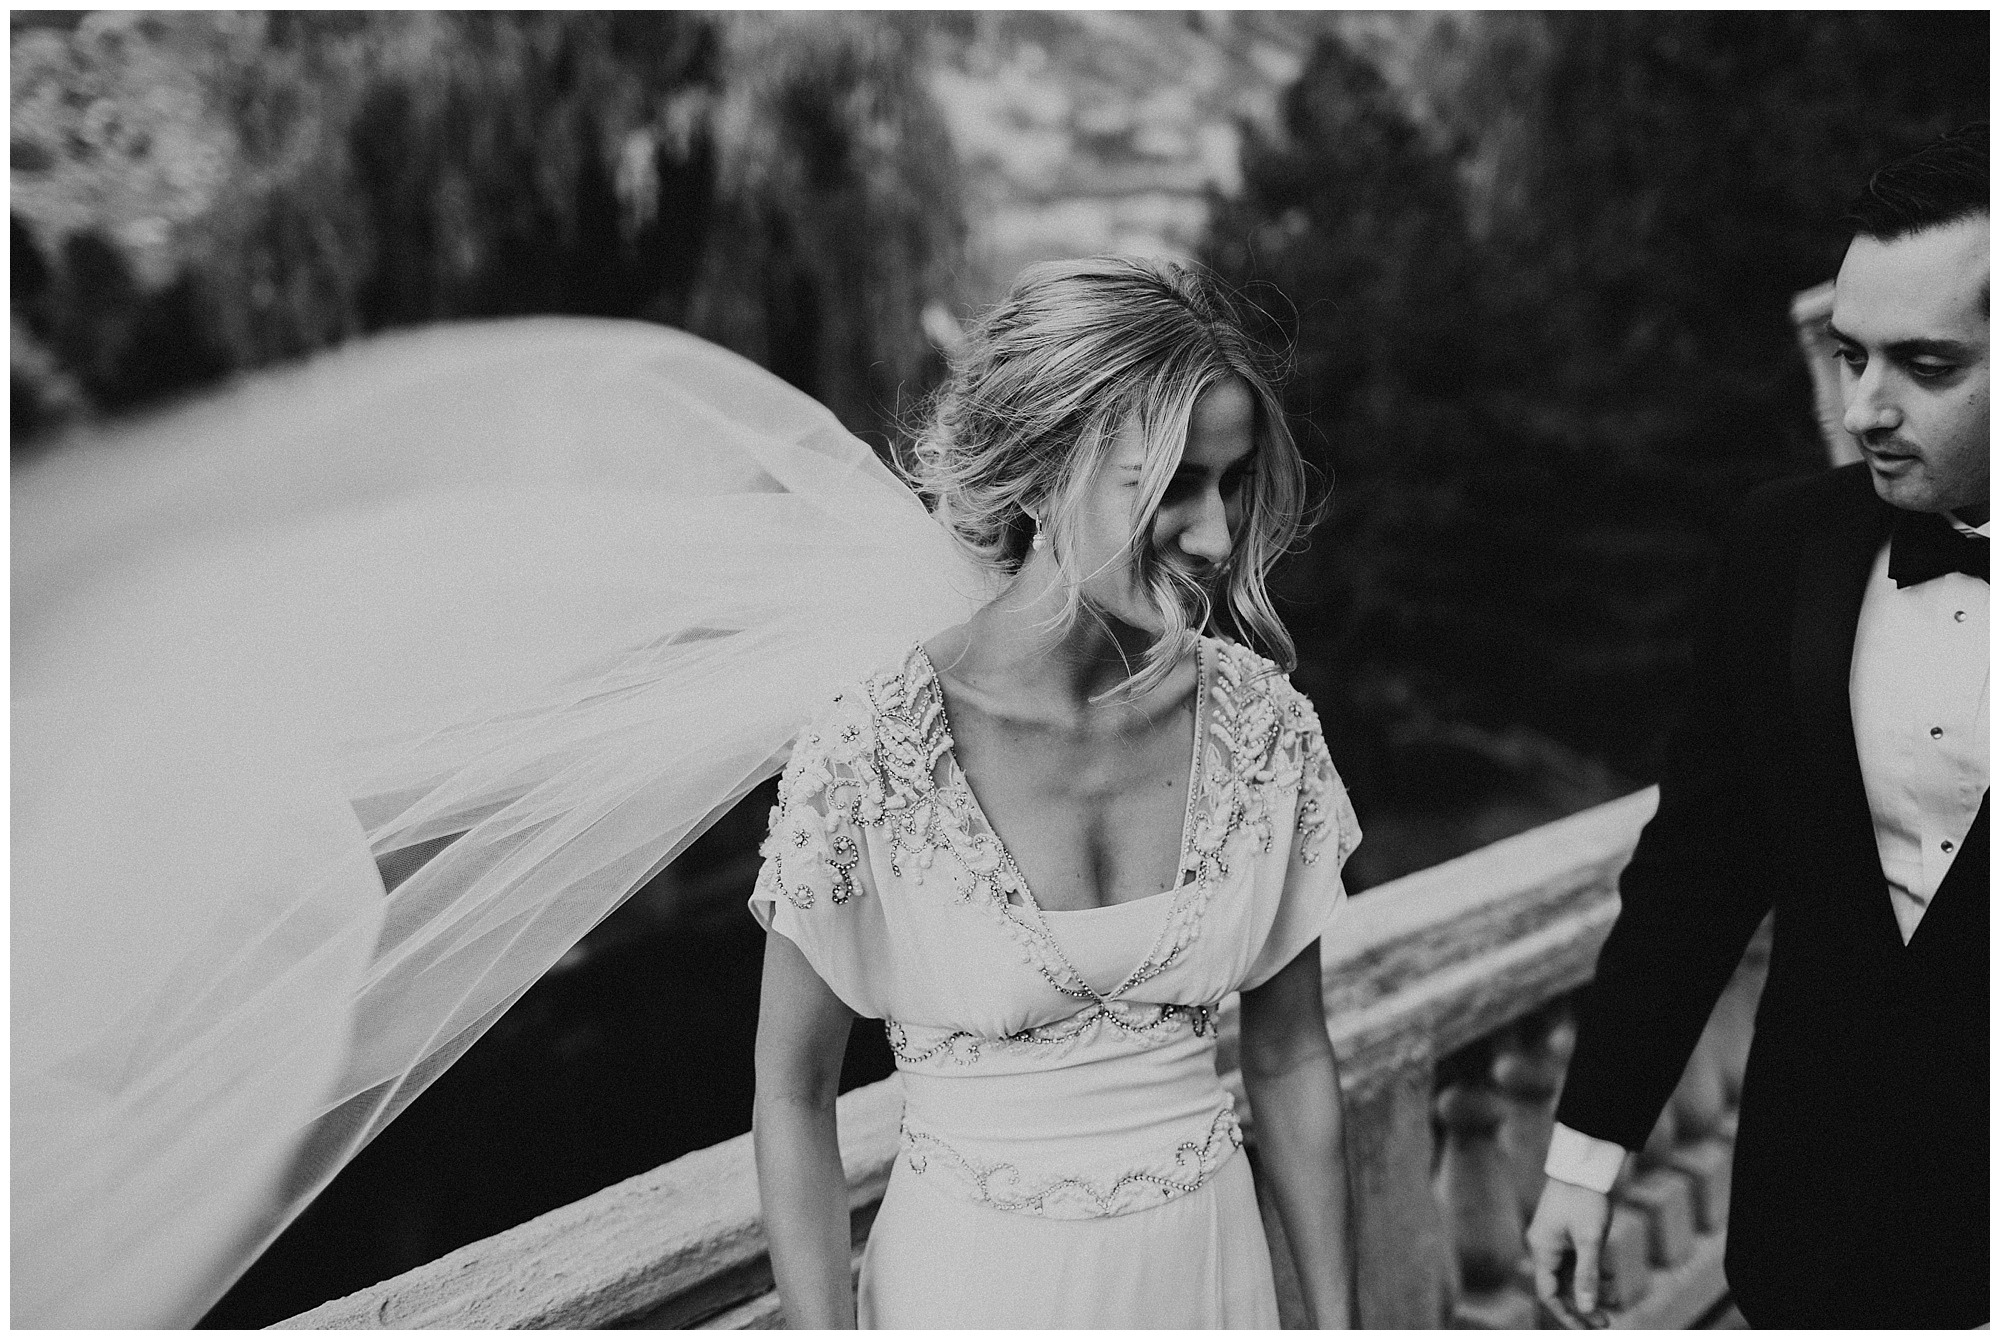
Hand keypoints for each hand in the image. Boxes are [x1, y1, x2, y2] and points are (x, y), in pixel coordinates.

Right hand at [1526, 1178, 1612, 1325]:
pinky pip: (1576, 1261)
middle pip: (1560, 1287)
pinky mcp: (1565, 1232)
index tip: (1586, 1328)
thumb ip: (1588, 1276)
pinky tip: (1612, 1278)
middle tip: (1606, 1322)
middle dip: (1582, 1306)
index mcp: (1542, 1250)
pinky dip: (1593, 1272)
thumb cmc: (1585, 1199)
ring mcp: (1554, 1239)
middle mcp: (1544, 1247)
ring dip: (1591, 1290)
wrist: (1583, 1164)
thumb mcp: (1590, 1239)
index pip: (1548, 1293)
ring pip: (1570, 1274)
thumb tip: (1586, 1309)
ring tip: (1616, 1301)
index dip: (1566, 1314)